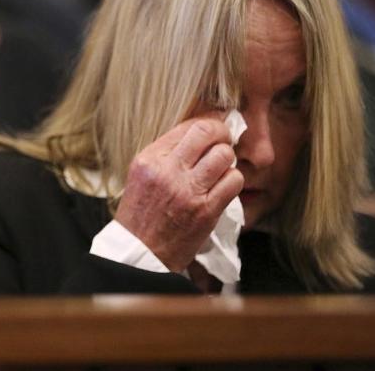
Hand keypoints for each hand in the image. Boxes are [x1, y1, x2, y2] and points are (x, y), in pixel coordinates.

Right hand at [114, 115, 243, 271]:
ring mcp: (188, 191)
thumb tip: (197, 133)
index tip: (214, 126)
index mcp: (149, 160)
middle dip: (222, 134)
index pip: (187, 126)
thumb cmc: (141, 213)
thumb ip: (165, 154)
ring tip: (220, 167)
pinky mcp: (206, 210)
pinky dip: (232, 180)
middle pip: (208, 134)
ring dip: (227, 159)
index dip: (207, 123)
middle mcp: (168, 171)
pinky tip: (223, 186)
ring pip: (224, 155)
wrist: (141, 252)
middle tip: (224, 140)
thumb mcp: (141, 175)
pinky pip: (233, 181)